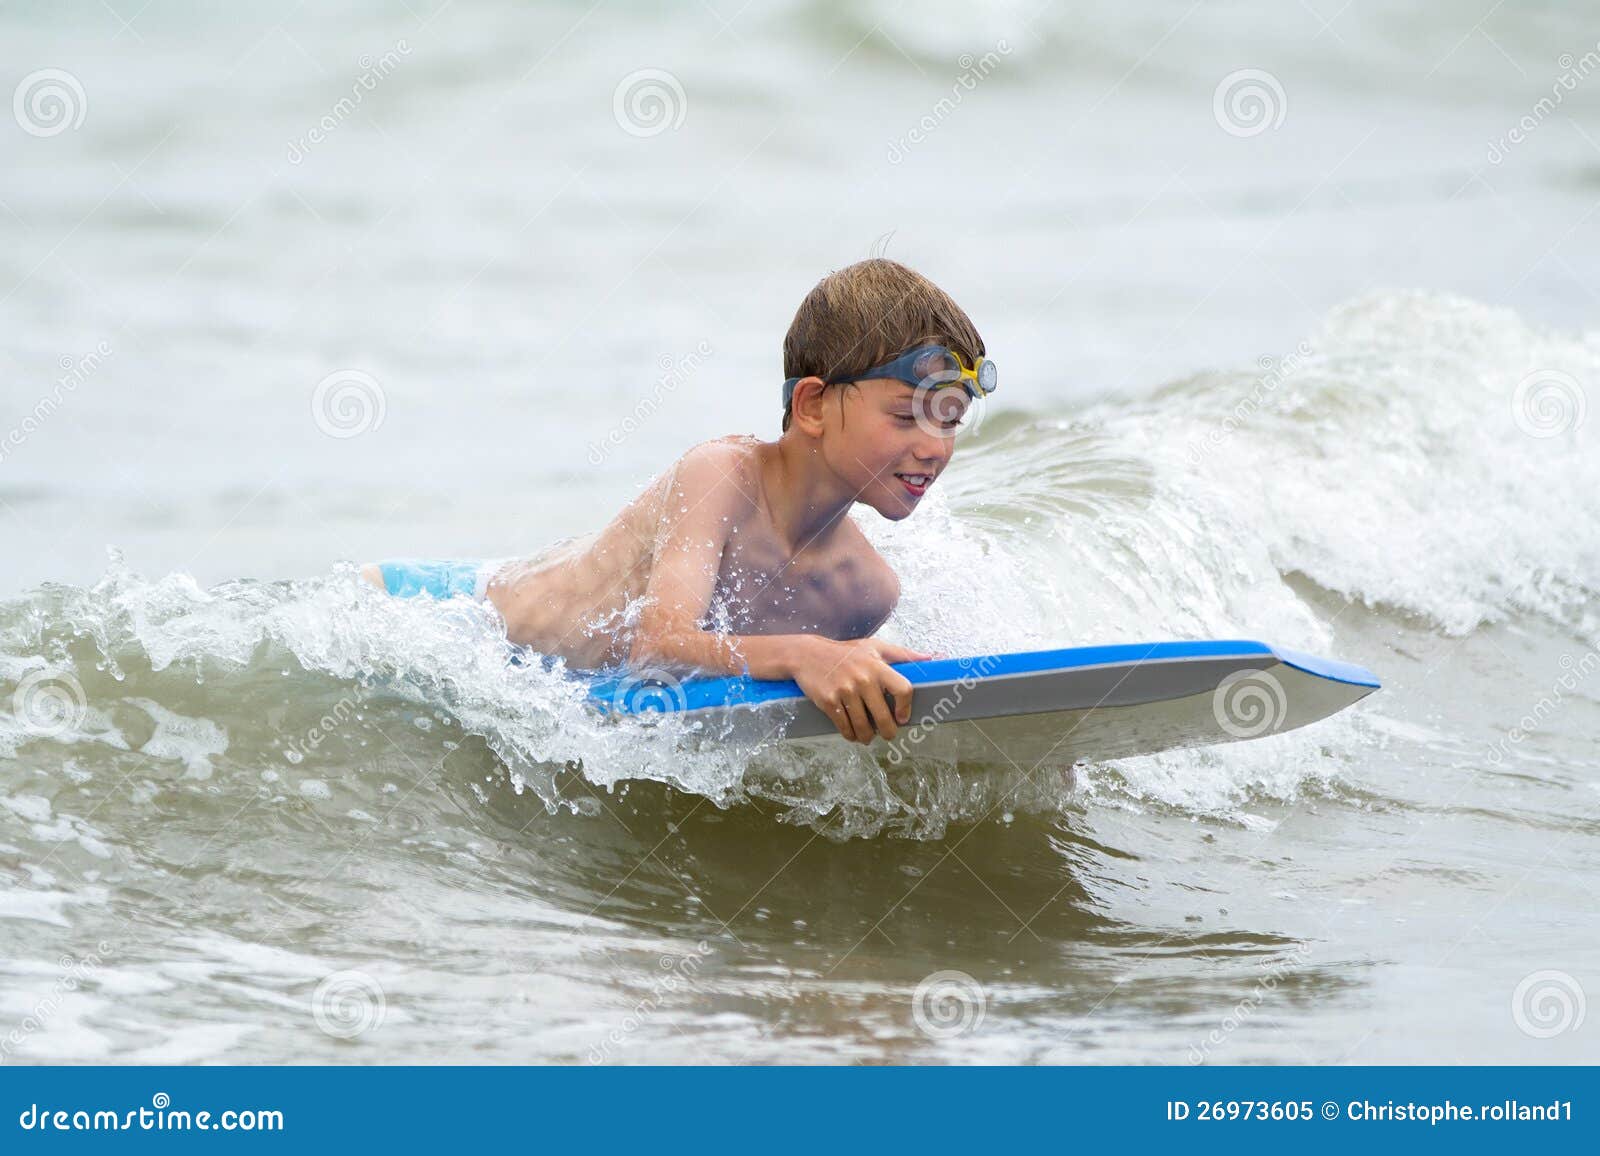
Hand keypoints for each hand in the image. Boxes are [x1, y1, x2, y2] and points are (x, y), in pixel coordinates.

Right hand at [789, 636, 934, 744]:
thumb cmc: (846, 652)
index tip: (902, 717)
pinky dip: (851, 735)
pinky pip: (845, 727)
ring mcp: (845, 692)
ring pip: (863, 727)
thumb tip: (932, 657)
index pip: (903, 689)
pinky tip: (853, 733)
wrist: (807, 655)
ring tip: (868, 736)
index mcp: (878, 666)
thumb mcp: (875, 647)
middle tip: (888, 734)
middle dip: (888, 732)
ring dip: (867, 737)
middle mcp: (863, 679)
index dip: (906, 708)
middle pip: (884, 717)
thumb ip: (903, 654)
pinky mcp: (829, 702)